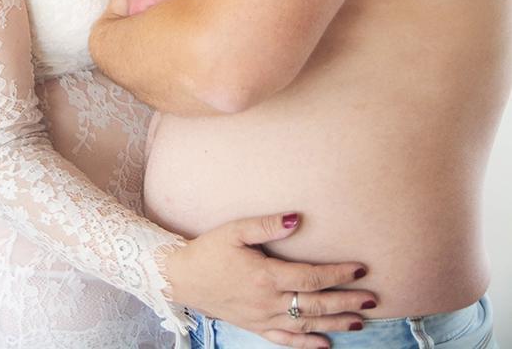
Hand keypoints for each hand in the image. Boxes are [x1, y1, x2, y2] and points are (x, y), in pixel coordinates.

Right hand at [164, 212, 375, 347]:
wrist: (182, 277)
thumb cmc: (209, 249)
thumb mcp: (235, 230)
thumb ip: (267, 225)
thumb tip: (296, 219)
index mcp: (266, 276)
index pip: (311, 276)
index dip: (338, 273)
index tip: (361, 269)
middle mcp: (268, 301)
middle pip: (315, 304)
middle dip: (346, 301)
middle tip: (372, 298)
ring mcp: (262, 318)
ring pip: (306, 325)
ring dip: (335, 324)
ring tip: (360, 322)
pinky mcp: (255, 327)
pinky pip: (286, 340)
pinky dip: (307, 345)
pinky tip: (326, 345)